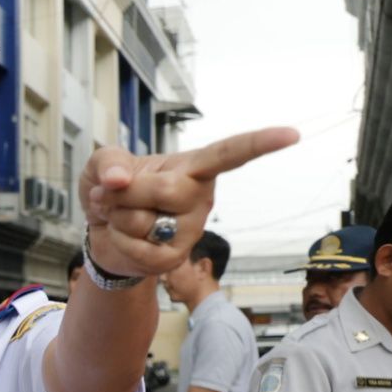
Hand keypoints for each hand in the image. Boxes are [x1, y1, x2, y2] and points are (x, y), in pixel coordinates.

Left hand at [79, 127, 298, 277]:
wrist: (100, 228)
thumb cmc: (112, 189)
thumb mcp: (102, 166)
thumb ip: (108, 163)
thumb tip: (117, 179)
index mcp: (194, 166)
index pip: (230, 154)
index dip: (259, 144)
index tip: (291, 134)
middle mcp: (200, 196)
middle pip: (167, 191)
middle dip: (126, 192)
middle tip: (116, 193)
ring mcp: (191, 229)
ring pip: (146, 221)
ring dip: (118, 216)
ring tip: (122, 214)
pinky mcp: (176, 257)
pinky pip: (141, 250)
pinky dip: (119, 241)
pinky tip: (123, 236)